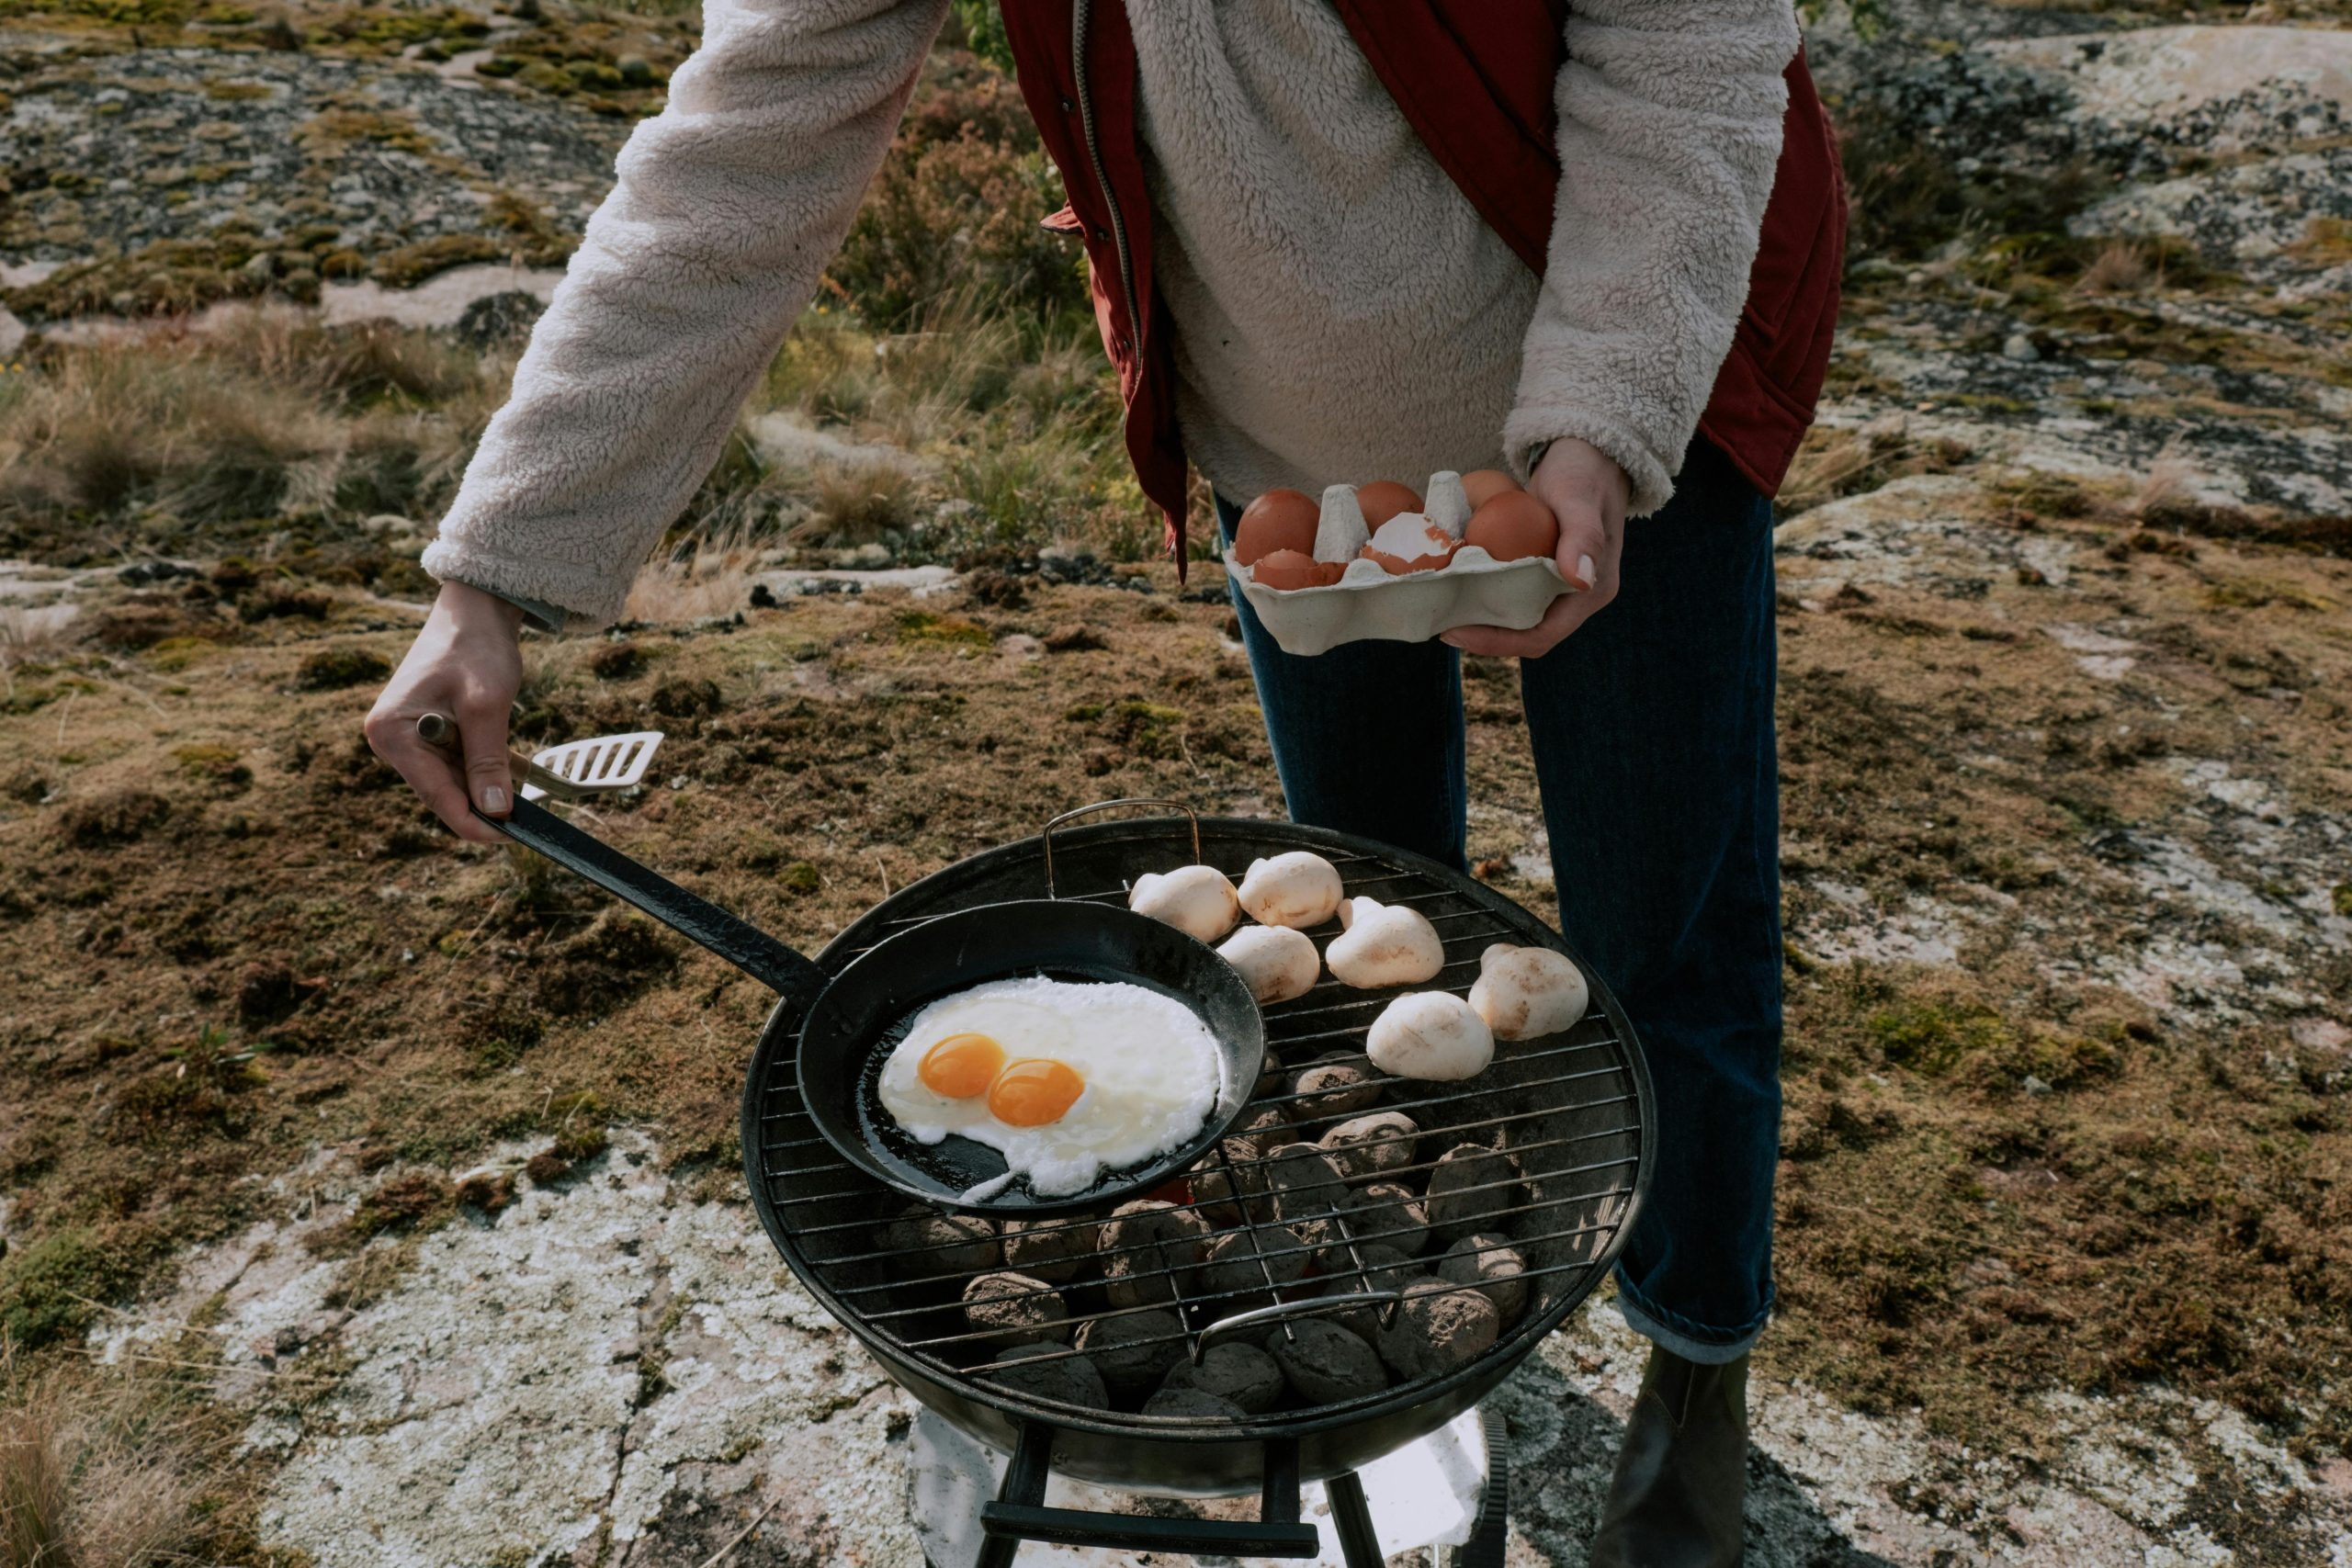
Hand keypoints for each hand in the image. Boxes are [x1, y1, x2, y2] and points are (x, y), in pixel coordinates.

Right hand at [364, 581, 525, 843]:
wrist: (476, 609)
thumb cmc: (477, 647)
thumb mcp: (487, 706)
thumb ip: (488, 761)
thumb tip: (495, 812)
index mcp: (392, 732)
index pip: (435, 794)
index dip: (473, 822)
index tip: (509, 837)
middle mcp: (390, 739)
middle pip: (442, 791)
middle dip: (482, 804)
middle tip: (526, 819)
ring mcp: (407, 737)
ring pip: (452, 781)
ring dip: (486, 785)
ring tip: (523, 789)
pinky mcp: (426, 733)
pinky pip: (456, 765)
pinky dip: (484, 769)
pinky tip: (511, 772)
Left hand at [1441, 437, 1628, 658]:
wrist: (1589, 451)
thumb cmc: (1584, 470)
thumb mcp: (1578, 498)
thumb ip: (1583, 536)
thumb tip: (1580, 580)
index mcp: (1593, 590)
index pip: (1541, 636)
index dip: (1498, 642)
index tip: (1456, 632)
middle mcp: (1580, 595)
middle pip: (1527, 634)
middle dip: (1485, 637)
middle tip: (1442, 626)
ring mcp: (1563, 585)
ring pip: (1519, 618)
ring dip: (1483, 620)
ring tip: (1444, 612)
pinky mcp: (1546, 571)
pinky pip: (1515, 594)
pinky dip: (1487, 596)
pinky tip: (1458, 587)